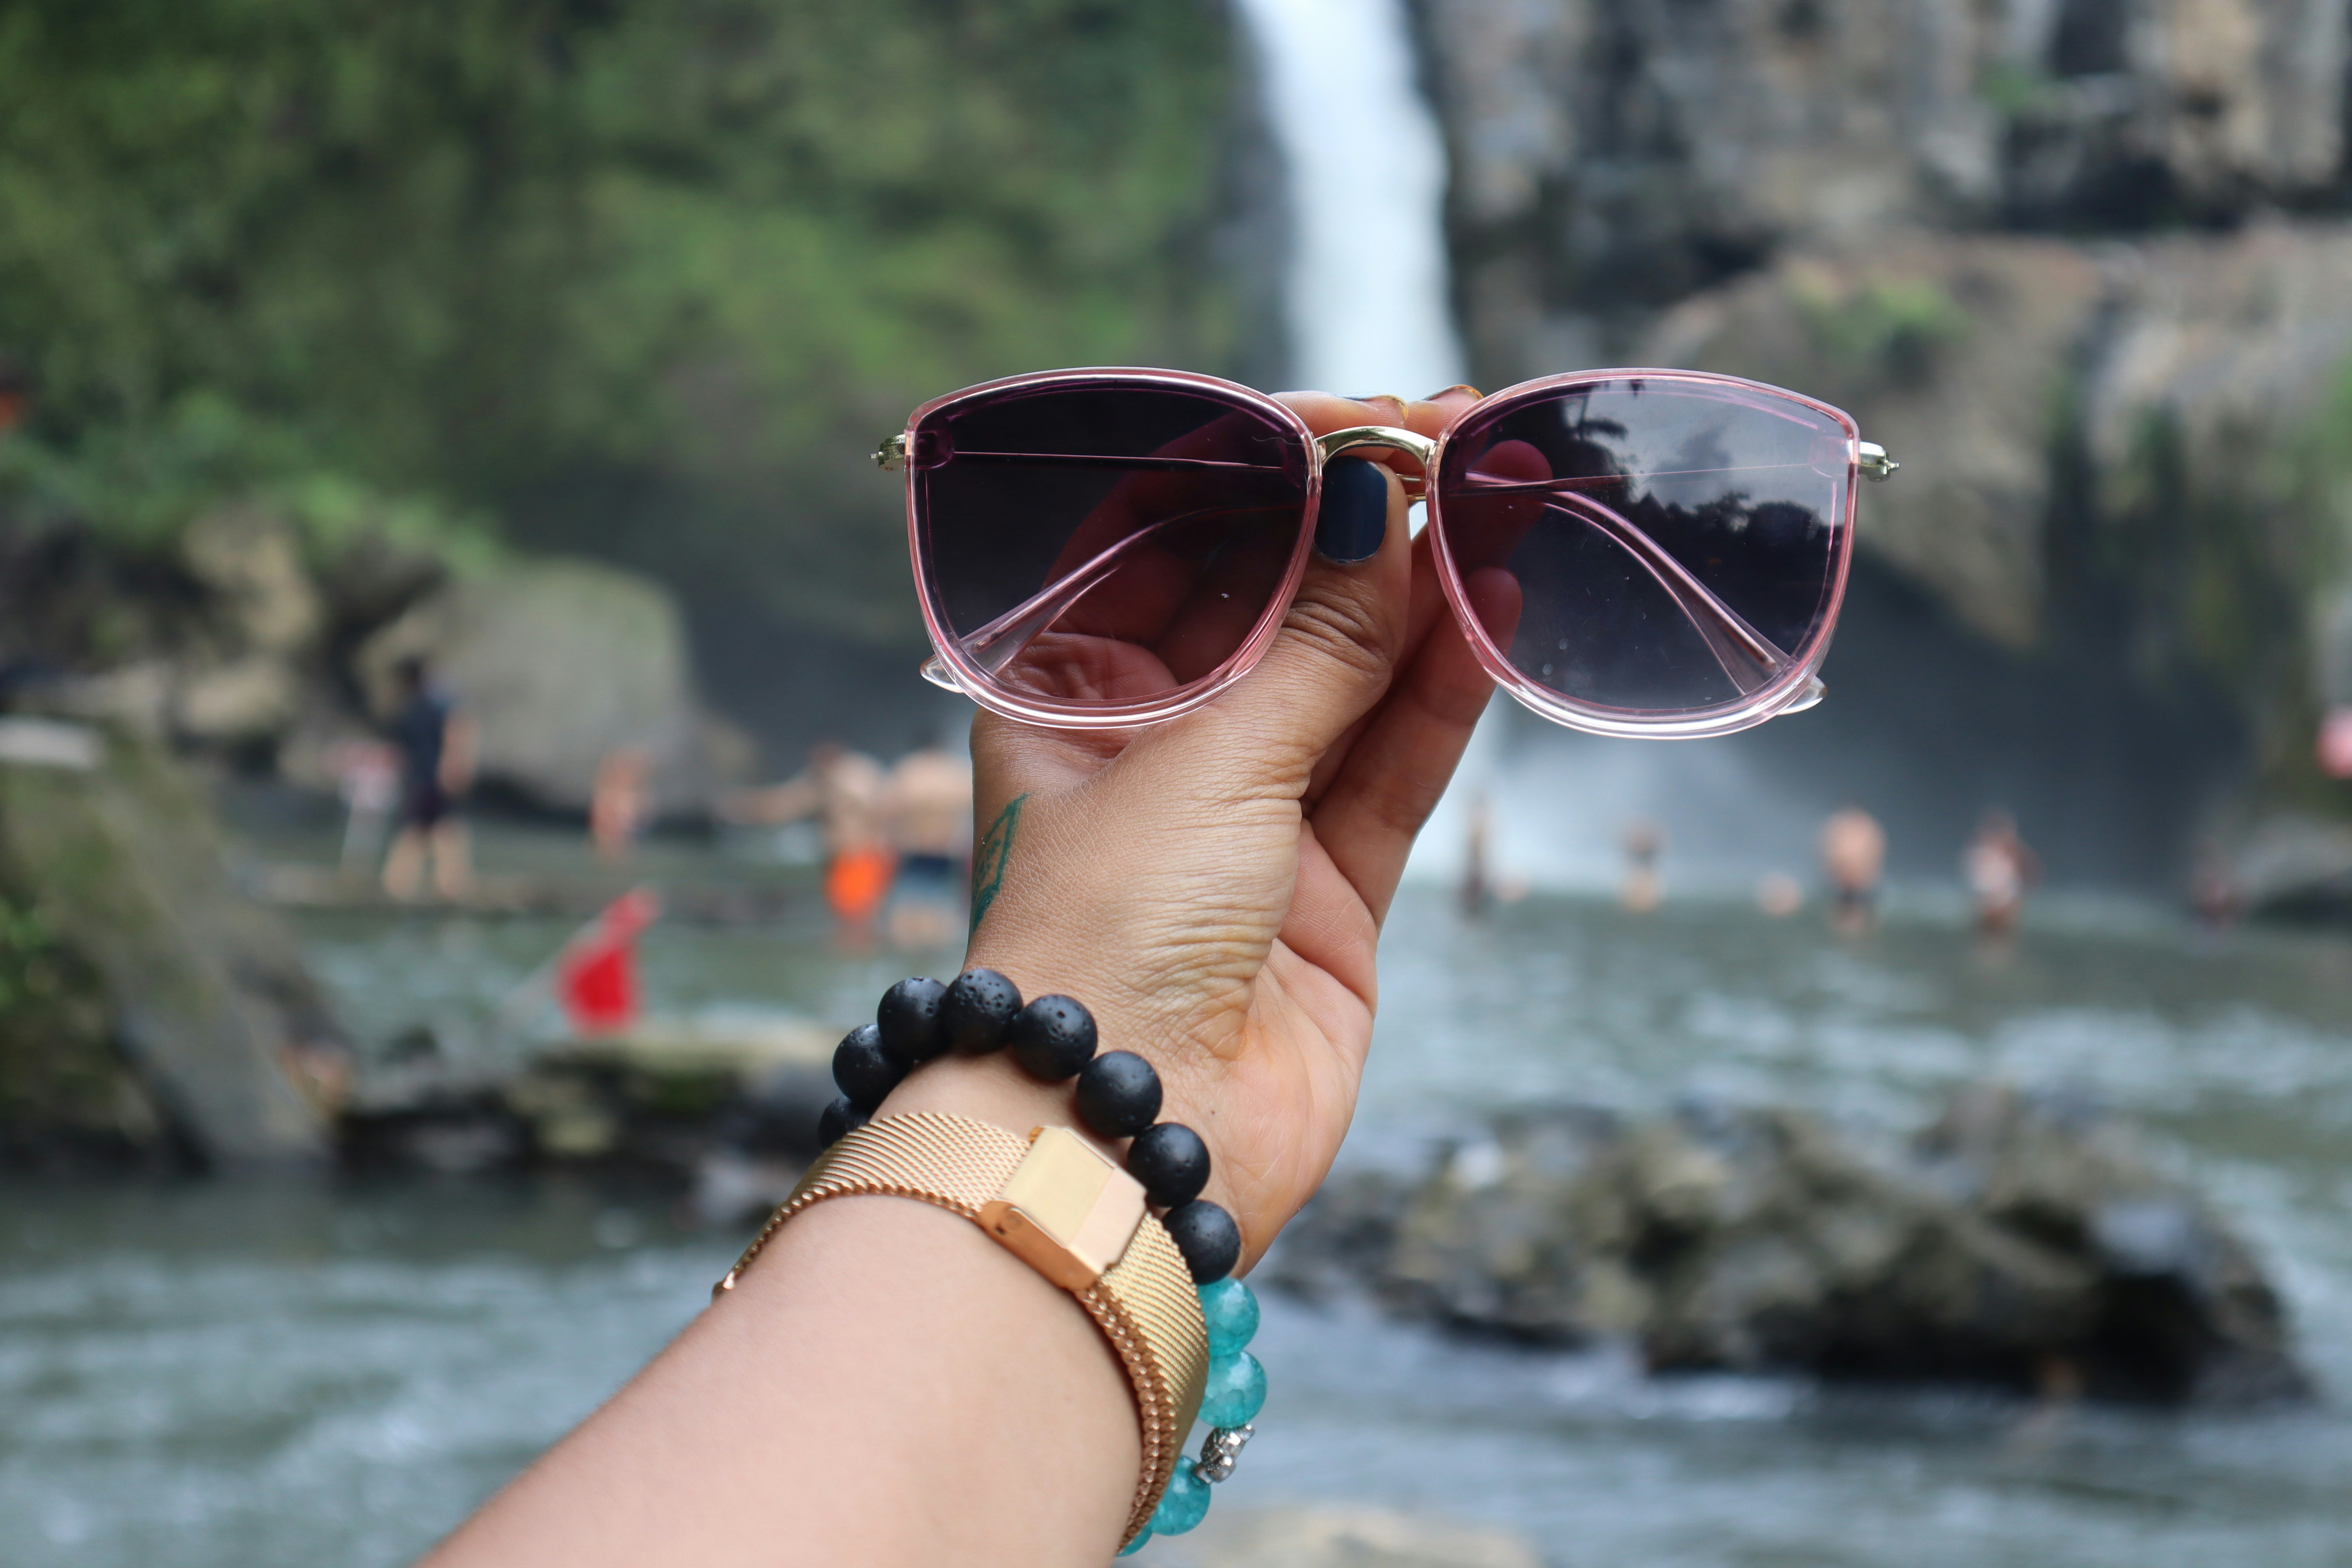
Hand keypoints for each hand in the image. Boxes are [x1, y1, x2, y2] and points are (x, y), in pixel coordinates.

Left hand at [884, 388, 1498, 1265]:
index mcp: (1067, 699)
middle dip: (1354, 529)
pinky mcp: (1327, 892)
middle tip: (1449, 446)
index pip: (1167, 546)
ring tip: (1491, 506)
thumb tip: (1375, 506)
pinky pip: (1395, 766)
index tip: (1351, 424)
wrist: (1129, 1140)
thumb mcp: (1204, 763)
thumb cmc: (1107, 939)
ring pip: (1347, 680)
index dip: (1257, 475)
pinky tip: (1489, 612)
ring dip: (1416, 599)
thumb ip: (1310, 645)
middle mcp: (1154, 752)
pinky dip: (1444, 693)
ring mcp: (1247, 823)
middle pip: (1269, 607)